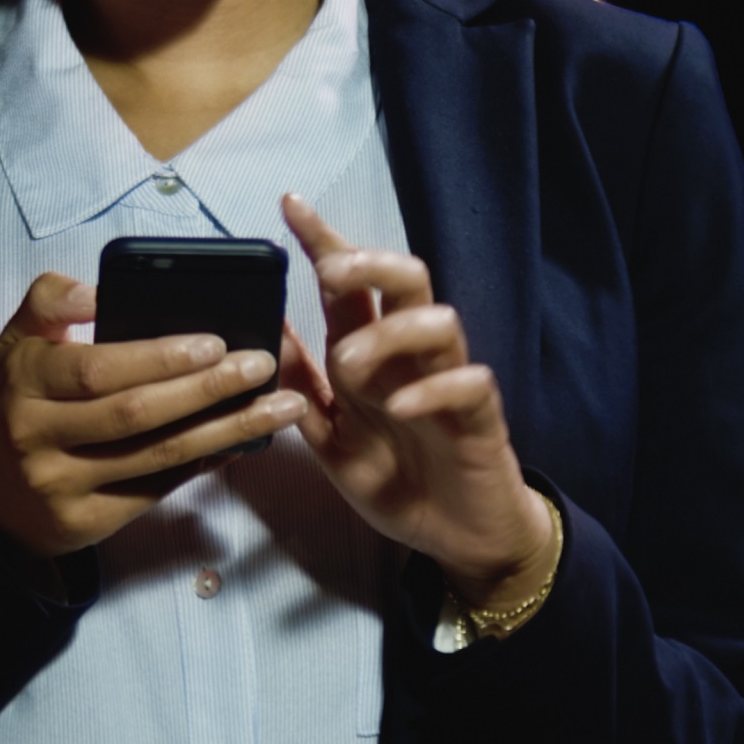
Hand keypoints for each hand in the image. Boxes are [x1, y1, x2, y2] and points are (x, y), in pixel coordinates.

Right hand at [0, 271, 311, 558]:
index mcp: (25, 382)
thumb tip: (98, 292)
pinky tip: (243, 441)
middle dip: (205, 390)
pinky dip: (204, 463)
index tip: (214, 341)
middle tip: (261, 366)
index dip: (158, 357)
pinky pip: (157, 489)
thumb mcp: (18, 341)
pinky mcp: (89, 521)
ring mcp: (64, 485)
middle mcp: (39, 437)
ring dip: (225, 430)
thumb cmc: (18, 399)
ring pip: (156, 456)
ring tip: (279, 407)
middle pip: (134, 414)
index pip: (96, 369)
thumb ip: (52, 302)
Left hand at [275, 196, 554, 607]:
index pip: (350, 286)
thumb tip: (264, 329)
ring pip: (440, 320)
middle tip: (332, 271)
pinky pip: (468, 382)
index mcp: (372, 355)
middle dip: (370, 263)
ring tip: (352, 367)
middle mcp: (412, 356)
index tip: (290, 204)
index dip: (324, 241)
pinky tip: (400, 408)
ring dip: (390, 333)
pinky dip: (431, 389)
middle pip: (408, 278)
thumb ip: (301, 385)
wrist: (455, 538)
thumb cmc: (396, 479)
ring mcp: (448, 381)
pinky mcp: (479, 416)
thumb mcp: (330, 435)